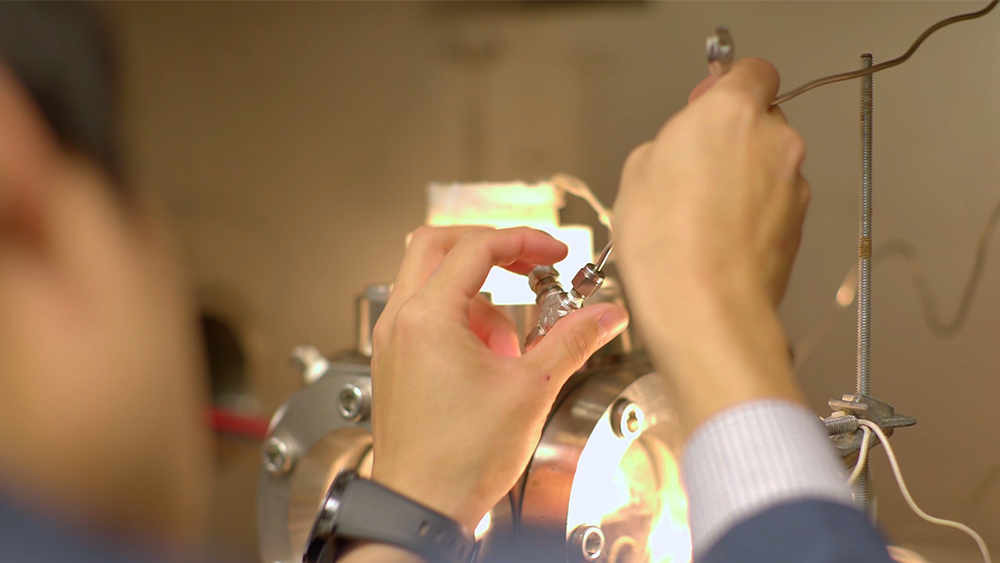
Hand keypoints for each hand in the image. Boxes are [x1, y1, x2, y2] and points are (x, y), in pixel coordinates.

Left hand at [370, 226, 628, 529]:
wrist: (421, 509)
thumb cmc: (458, 460)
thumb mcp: (531, 389)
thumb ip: (572, 340)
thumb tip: (605, 314)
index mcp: (426, 316)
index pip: (476, 247)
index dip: (524, 241)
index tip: (554, 253)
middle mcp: (400, 322)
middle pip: (438, 246)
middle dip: (489, 250)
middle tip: (527, 265)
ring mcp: (392, 343)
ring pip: (433, 284)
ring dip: (479, 297)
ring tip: (511, 347)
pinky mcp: (396, 364)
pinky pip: (427, 318)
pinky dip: (462, 323)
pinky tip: (490, 365)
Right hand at [613, 59, 808, 434]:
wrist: (705, 312)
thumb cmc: (666, 246)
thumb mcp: (636, 174)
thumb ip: (670, 142)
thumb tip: (681, 147)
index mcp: (731, 112)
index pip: (751, 69)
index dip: (726, 86)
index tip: (706, 103)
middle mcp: (774, 140)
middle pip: (760, 119)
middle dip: (730, 137)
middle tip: (689, 167)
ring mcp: (793, 184)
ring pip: (767, 164)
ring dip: (741, 178)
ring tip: (697, 216)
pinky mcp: (798, 224)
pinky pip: (773, 203)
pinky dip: (751, 213)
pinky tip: (715, 239)